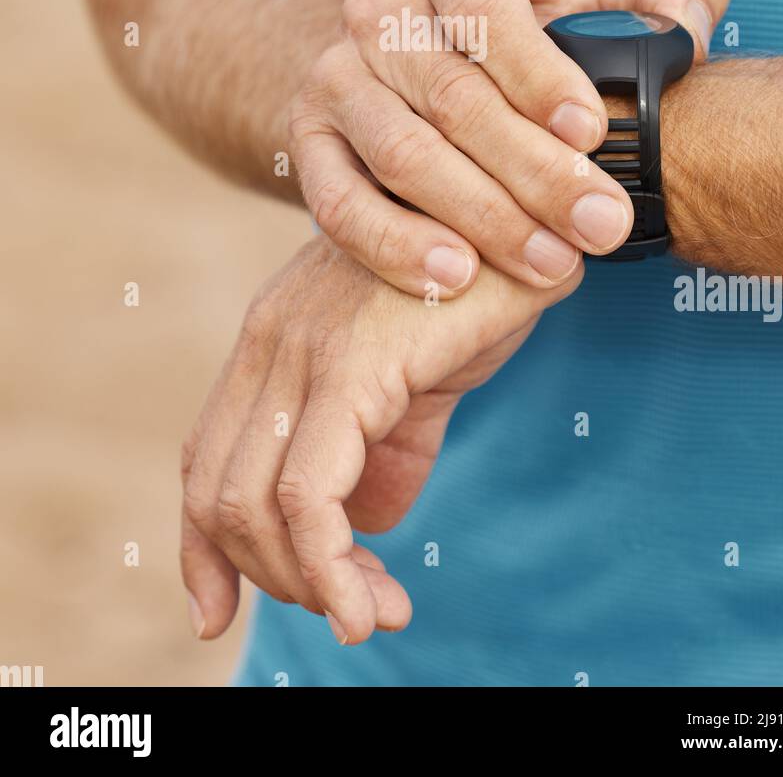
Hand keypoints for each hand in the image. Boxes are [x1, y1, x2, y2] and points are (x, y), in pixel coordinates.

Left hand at [180, 234, 583, 643]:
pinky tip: (373, 603)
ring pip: (252, 505)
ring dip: (307, 586)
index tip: (218, 614)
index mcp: (275, 341)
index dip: (203, 547)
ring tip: (374, 614)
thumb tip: (367, 522)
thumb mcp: (420, 375)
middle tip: (350, 613)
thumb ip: (387, 442)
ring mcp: (304, 349)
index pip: (205, 458)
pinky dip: (331, 570)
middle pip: (215, 492)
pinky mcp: (353, 365)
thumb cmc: (479, 285)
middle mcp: (271, 341)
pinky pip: (311, 496)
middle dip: (269, 579)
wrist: (533, 213)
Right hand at [289, 0, 728, 296]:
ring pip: (403, 154)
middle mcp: (378, 6)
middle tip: (604, 225)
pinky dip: (393, 244)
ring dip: (480, 217)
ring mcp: (335, 74)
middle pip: (454, 95)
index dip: (537, 72)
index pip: (485, 7)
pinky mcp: (307, 139)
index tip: (592, 132)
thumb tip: (686, 16)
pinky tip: (455, 280)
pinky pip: (337, 200)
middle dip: (535, 171)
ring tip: (552, 263)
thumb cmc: (522, 30)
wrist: (404, 60)